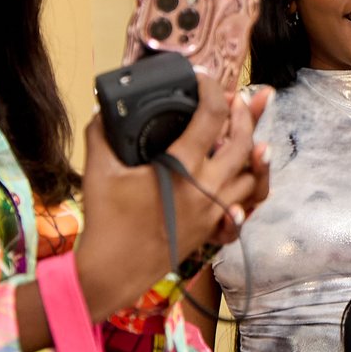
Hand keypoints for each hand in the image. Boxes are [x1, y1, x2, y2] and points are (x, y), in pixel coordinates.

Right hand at [74, 77, 273, 319]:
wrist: (113, 271)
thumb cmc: (105, 221)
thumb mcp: (98, 169)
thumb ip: (102, 132)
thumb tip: (104, 108)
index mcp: (181, 168)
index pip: (212, 115)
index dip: (212, 89)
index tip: (204, 80)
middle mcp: (206, 188)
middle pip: (244, 142)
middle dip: (245, 114)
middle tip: (237, 99)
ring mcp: (213, 211)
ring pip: (253, 175)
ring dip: (252, 149)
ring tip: (241, 132)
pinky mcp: (212, 227)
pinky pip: (245, 204)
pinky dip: (248, 185)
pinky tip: (241, 172)